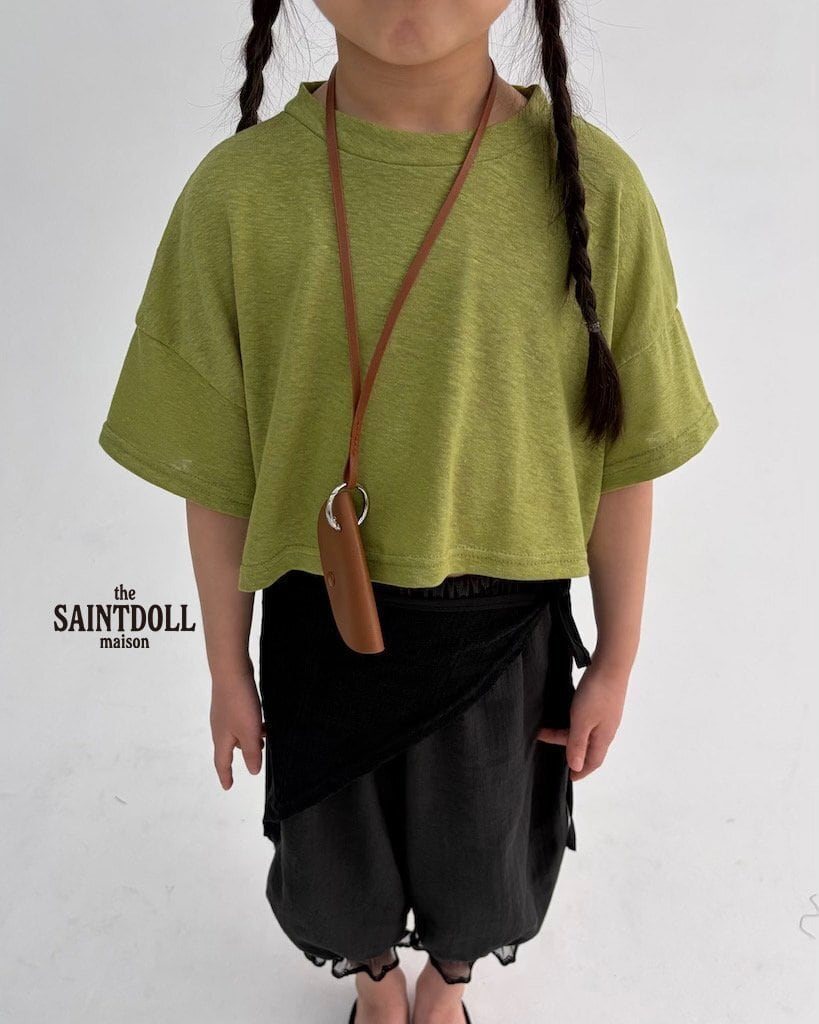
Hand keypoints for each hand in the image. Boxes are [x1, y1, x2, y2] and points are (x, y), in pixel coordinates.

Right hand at [210, 671, 264, 789]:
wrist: (231, 670)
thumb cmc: (239, 703)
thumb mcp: (249, 732)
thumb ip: (251, 752)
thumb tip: (253, 771)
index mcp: (222, 738)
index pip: (222, 763)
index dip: (226, 776)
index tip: (228, 786)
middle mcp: (220, 727)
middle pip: (229, 747)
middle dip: (241, 754)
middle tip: (255, 759)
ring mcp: (223, 713)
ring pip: (236, 732)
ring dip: (248, 738)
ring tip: (264, 736)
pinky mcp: (230, 701)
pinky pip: (239, 720)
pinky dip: (249, 724)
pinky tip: (260, 718)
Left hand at [536, 659, 628, 780]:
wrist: (611, 664)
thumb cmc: (597, 693)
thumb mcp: (582, 721)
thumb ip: (577, 744)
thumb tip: (575, 766)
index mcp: (603, 738)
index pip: (593, 762)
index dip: (581, 771)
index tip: (569, 778)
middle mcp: (606, 729)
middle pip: (587, 747)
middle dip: (569, 750)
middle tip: (547, 742)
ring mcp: (606, 715)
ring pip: (585, 732)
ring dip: (568, 734)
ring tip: (548, 729)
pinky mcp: (602, 703)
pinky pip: (586, 720)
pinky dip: (573, 723)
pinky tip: (565, 715)